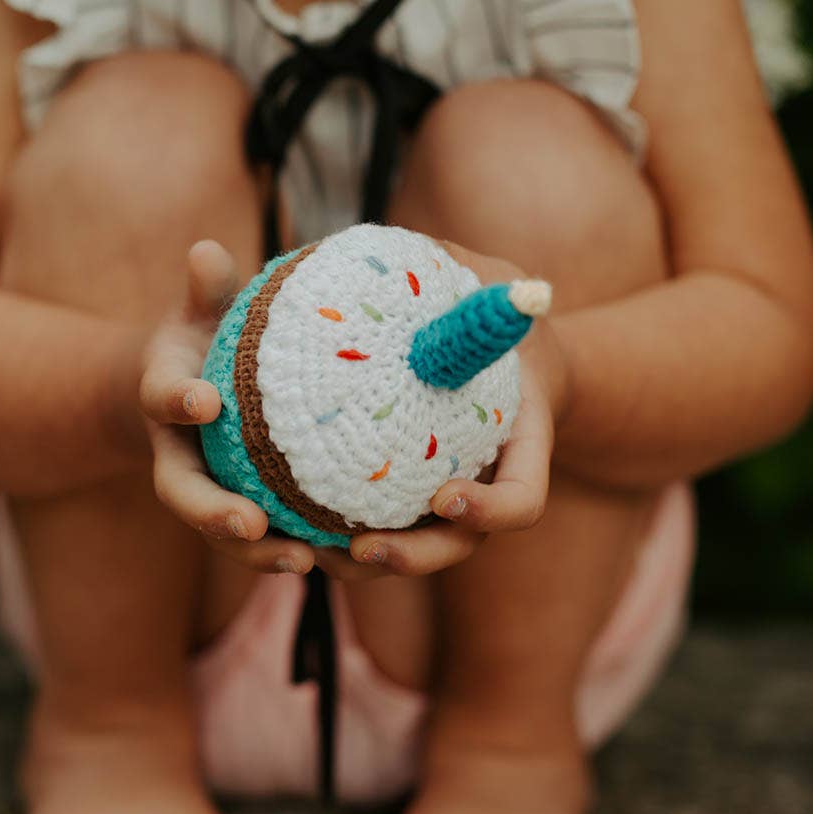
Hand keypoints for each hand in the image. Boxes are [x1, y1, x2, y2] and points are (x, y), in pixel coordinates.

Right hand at [138, 240, 315, 574]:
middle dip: (213, 514)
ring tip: (305, 563)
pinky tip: (346, 557)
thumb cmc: (200, 340)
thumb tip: (206, 251)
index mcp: (166, 401)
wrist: (187, 392)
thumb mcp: (198, 308)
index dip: (176, 401)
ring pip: (227, 532)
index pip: (162, 400)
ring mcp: (211, 489)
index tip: (203, 401)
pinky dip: (301, 550)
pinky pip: (271, 535)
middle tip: (250, 524)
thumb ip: (205, 287)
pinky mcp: (246, 508)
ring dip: (261, 552)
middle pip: (185, 496)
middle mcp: (180, 455)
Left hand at [318, 241, 564, 580]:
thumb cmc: (499, 314)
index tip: (446, 496)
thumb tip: (418, 252)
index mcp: (521, 442)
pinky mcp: (411, 488)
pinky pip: (380, 519)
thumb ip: (460, 274)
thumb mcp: (492, 283)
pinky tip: (291, 522)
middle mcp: (488, 480)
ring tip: (312, 551)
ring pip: (415, 547)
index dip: (491, 509)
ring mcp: (451, 491)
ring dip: (366, 561)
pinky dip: (341, 531)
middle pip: (460, 543)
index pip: (522, 499)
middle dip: (415, 556)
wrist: (508, 349)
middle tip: (363, 548)